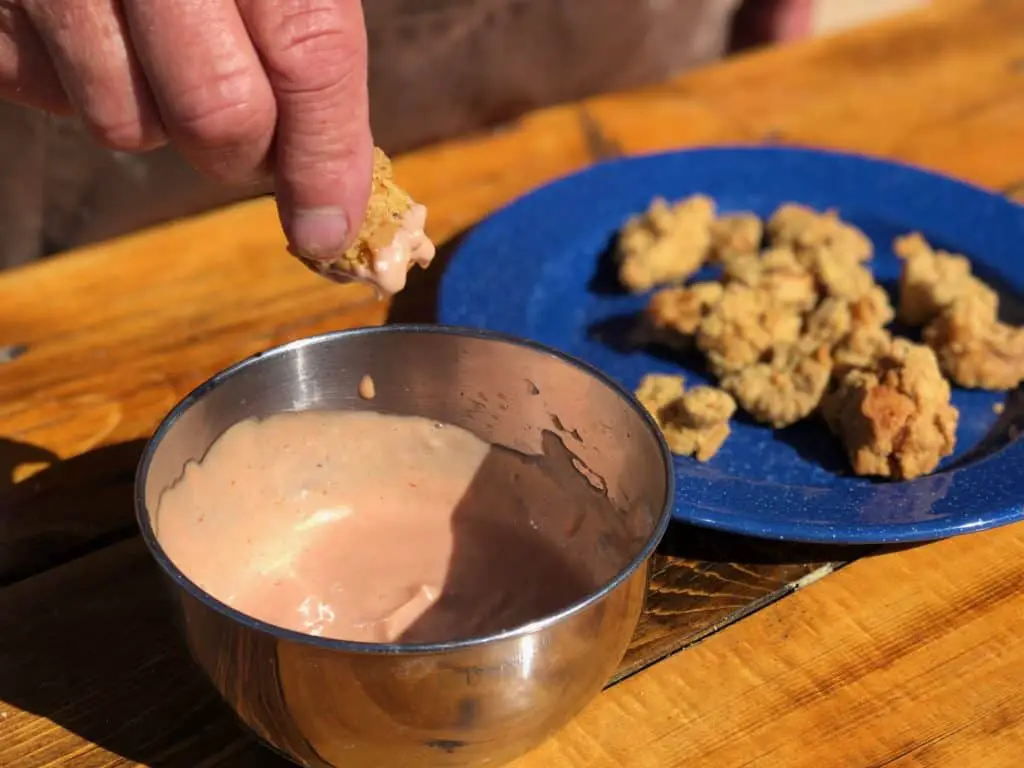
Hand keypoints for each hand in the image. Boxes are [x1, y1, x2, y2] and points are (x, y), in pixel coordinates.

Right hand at [0, 0, 372, 259]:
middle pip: (218, 119)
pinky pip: (39, 93)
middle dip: (243, 154)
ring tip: (155, 48)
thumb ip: (310, 27)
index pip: (311, 57)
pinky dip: (74, 86)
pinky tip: (88, 27)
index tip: (329, 231)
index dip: (326, 159)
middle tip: (249, 137)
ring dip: (155, 118)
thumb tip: (337, 167)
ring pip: (123, 127)